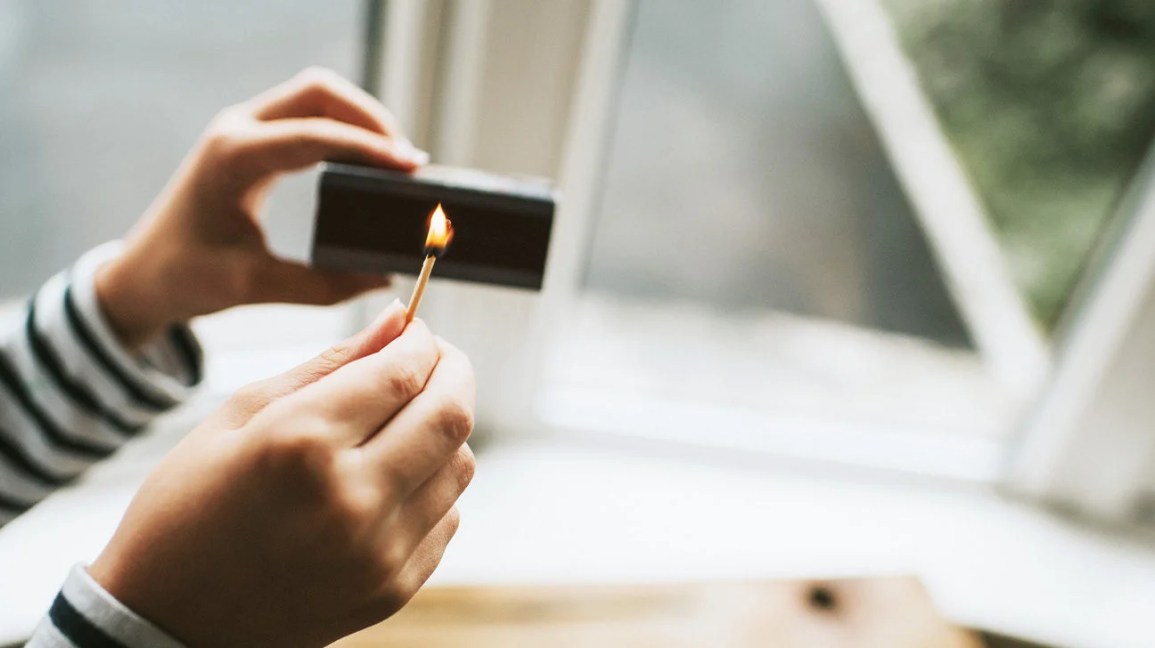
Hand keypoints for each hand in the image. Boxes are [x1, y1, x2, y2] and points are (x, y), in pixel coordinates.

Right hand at [88, 301, 475, 647]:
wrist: (166, 622)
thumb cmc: (188, 506)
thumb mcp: (240, 415)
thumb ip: (331, 363)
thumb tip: (399, 320)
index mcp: (300, 444)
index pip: (404, 373)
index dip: (422, 340)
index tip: (415, 331)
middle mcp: (350, 500)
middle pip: (451, 415)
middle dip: (452, 372)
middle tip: (433, 361)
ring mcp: (377, 553)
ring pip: (460, 465)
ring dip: (442, 431)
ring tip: (402, 423)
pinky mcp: (392, 590)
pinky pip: (447, 516)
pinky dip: (431, 485)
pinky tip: (389, 480)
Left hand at [95, 67, 427, 347]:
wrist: (144, 272)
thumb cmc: (187, 277)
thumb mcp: (255, 286)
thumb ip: (323, 286)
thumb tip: (383, 276)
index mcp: (232, 158)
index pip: (314, 135)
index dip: (368, 147)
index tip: (411, 166)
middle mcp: (238, 130)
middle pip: (320, 92)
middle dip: (370, 119)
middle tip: (408, 162)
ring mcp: (246, 128)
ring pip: (318, 96)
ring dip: (361, 120)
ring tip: (396, 162)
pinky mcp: (256, 138)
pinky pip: (310, 114)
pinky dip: (345, 128)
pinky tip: (369, 160)